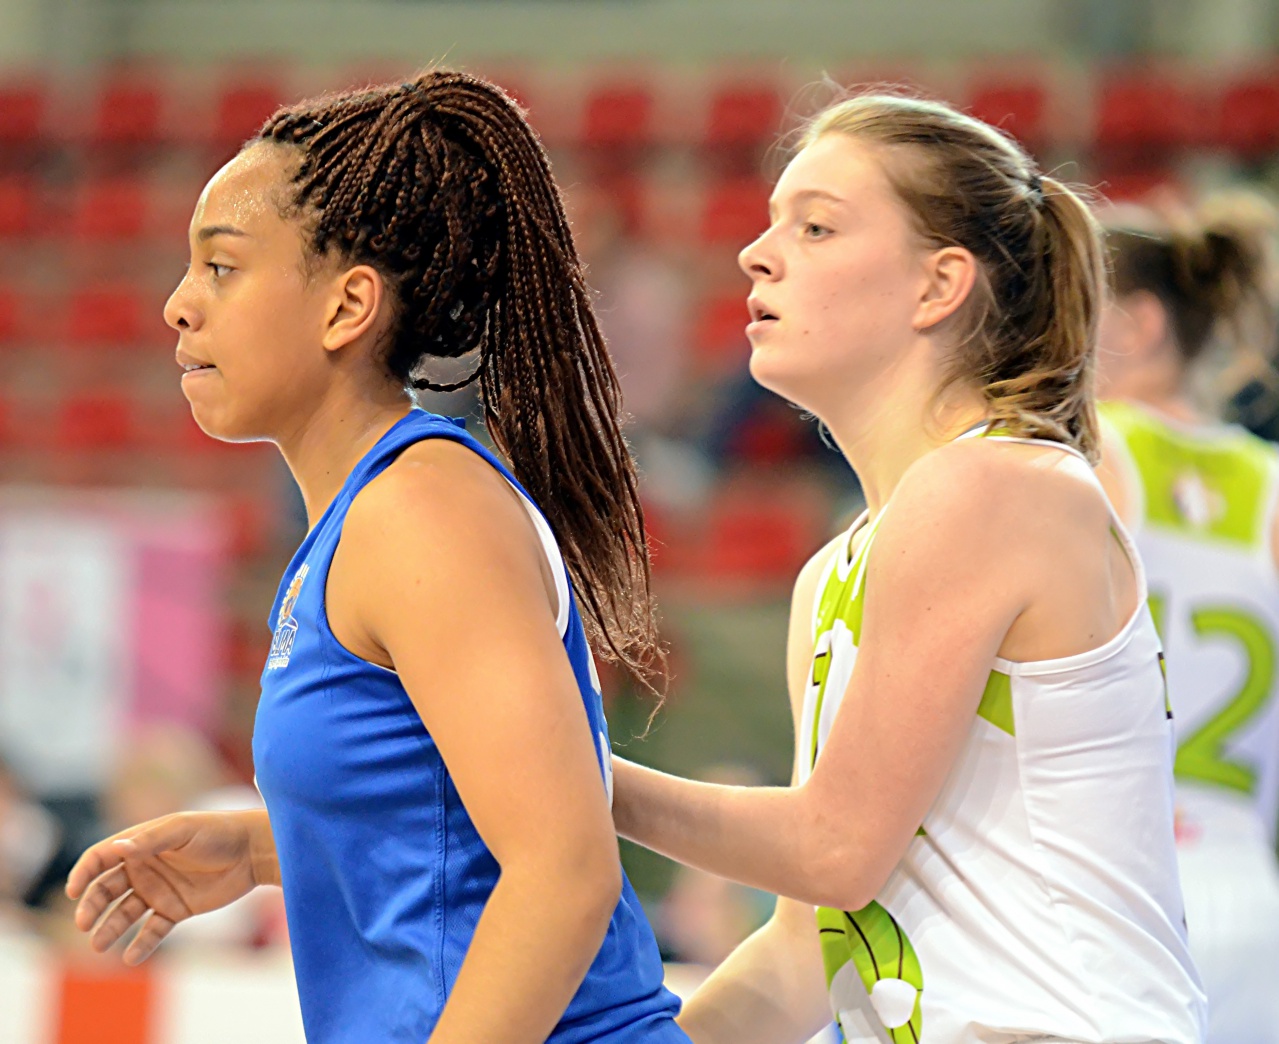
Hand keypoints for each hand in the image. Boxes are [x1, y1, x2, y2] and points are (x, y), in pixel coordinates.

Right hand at [66, 809, 274, 964]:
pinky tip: (132, 956)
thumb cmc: (218, 832)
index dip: (83, 873)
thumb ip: (150, 840)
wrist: (253, 851)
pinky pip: (152, 930)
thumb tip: (115, 849)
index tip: (73, 891)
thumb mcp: (183, 830)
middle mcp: (144, 868)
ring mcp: (159, 890)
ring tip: (100, 944)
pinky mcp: (176, 909)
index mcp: (140, 844)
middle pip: (105, 889)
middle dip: (91, 906)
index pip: (100, 858)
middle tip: (84, 923)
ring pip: (124, 913)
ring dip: (109, 928)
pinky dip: (141, 944)